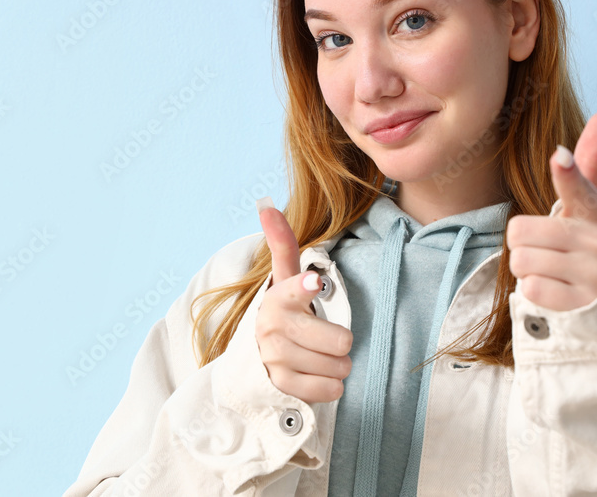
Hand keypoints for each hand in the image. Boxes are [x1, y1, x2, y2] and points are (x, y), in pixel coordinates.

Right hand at [255, 198, 353, 403]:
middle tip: (328, 339)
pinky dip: (331, 386)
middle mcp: (274, 328)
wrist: (255, 357)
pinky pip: (329, 390)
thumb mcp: (283, 278)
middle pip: (340, 341)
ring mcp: (276, 359)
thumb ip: (281, 244)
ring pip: (338, 367)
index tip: (313, 282)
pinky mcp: (282, 388)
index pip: (294, 289)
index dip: (306, 287)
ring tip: (320, 356)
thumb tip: (266, 205)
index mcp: (279, 298)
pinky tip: (317, 375)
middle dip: (342, 343)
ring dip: (337, 365)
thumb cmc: (285, 311)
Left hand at [506, 99, 596, 310]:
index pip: (578, 187)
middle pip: (520, 231)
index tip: (559, 155)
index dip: (567, 172)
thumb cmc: (586, 243)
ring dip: (527, 268)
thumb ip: (590, 159)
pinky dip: (535, 292)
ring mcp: (593, 275)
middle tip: (550, 252)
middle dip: (524, 244)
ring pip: (520, 260)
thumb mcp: (589, 204)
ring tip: (554, 272)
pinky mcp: (580, 305)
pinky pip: (530, 288)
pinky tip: (557, 292)